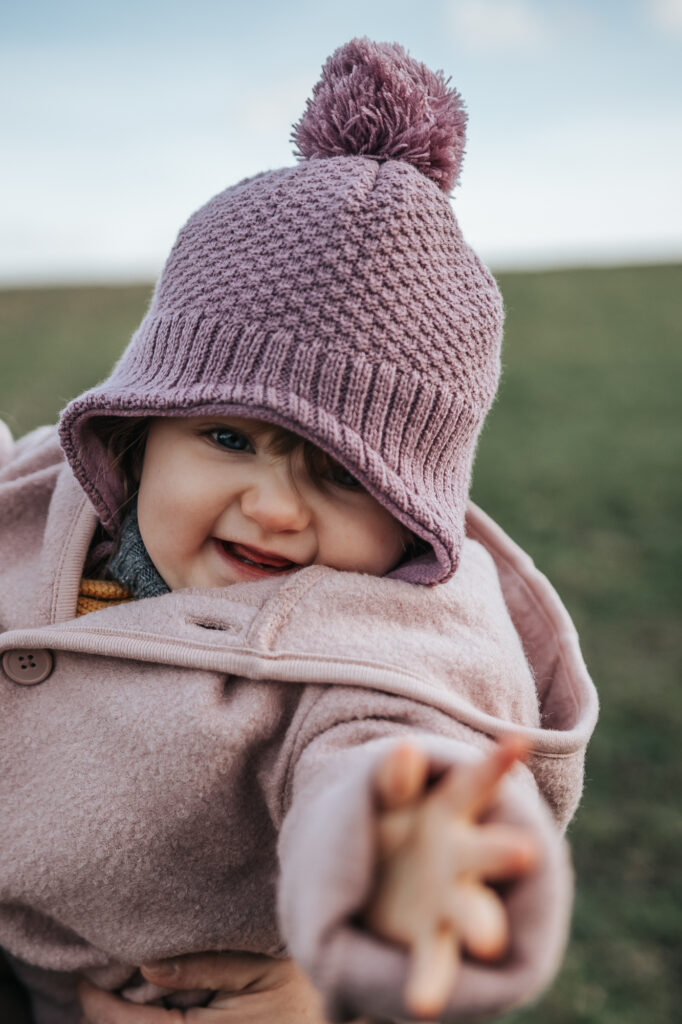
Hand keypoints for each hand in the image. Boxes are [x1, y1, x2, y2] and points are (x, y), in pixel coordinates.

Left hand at [78, 951, 340, 1022]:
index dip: (97, 1004)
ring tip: (123, 993)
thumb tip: (145, 964)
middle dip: (108, 1016)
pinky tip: (158, 1007)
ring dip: (132, 1022)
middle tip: (98, 981)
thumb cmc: (304, 991)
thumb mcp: (258, 970)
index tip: (84, 976)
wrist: (345, 1023)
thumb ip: (203, 967)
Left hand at [364, 735, 539, 1019]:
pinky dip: (428, 984)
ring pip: (472, 913)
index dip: (496, 763)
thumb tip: (406, 748)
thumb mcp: (381, 794)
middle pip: (488, 852)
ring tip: (490, 944)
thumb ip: (391, 776)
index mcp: (450, 811)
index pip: (476, 782)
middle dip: (507, 852)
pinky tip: (423, 1004)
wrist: (374, 877)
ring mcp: (450, 902)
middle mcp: (463, 858)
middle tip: (529, 852)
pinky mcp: (429, 942)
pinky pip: (433, 965)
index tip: (519, 744)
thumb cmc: (388, 824)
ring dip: (482, 926)